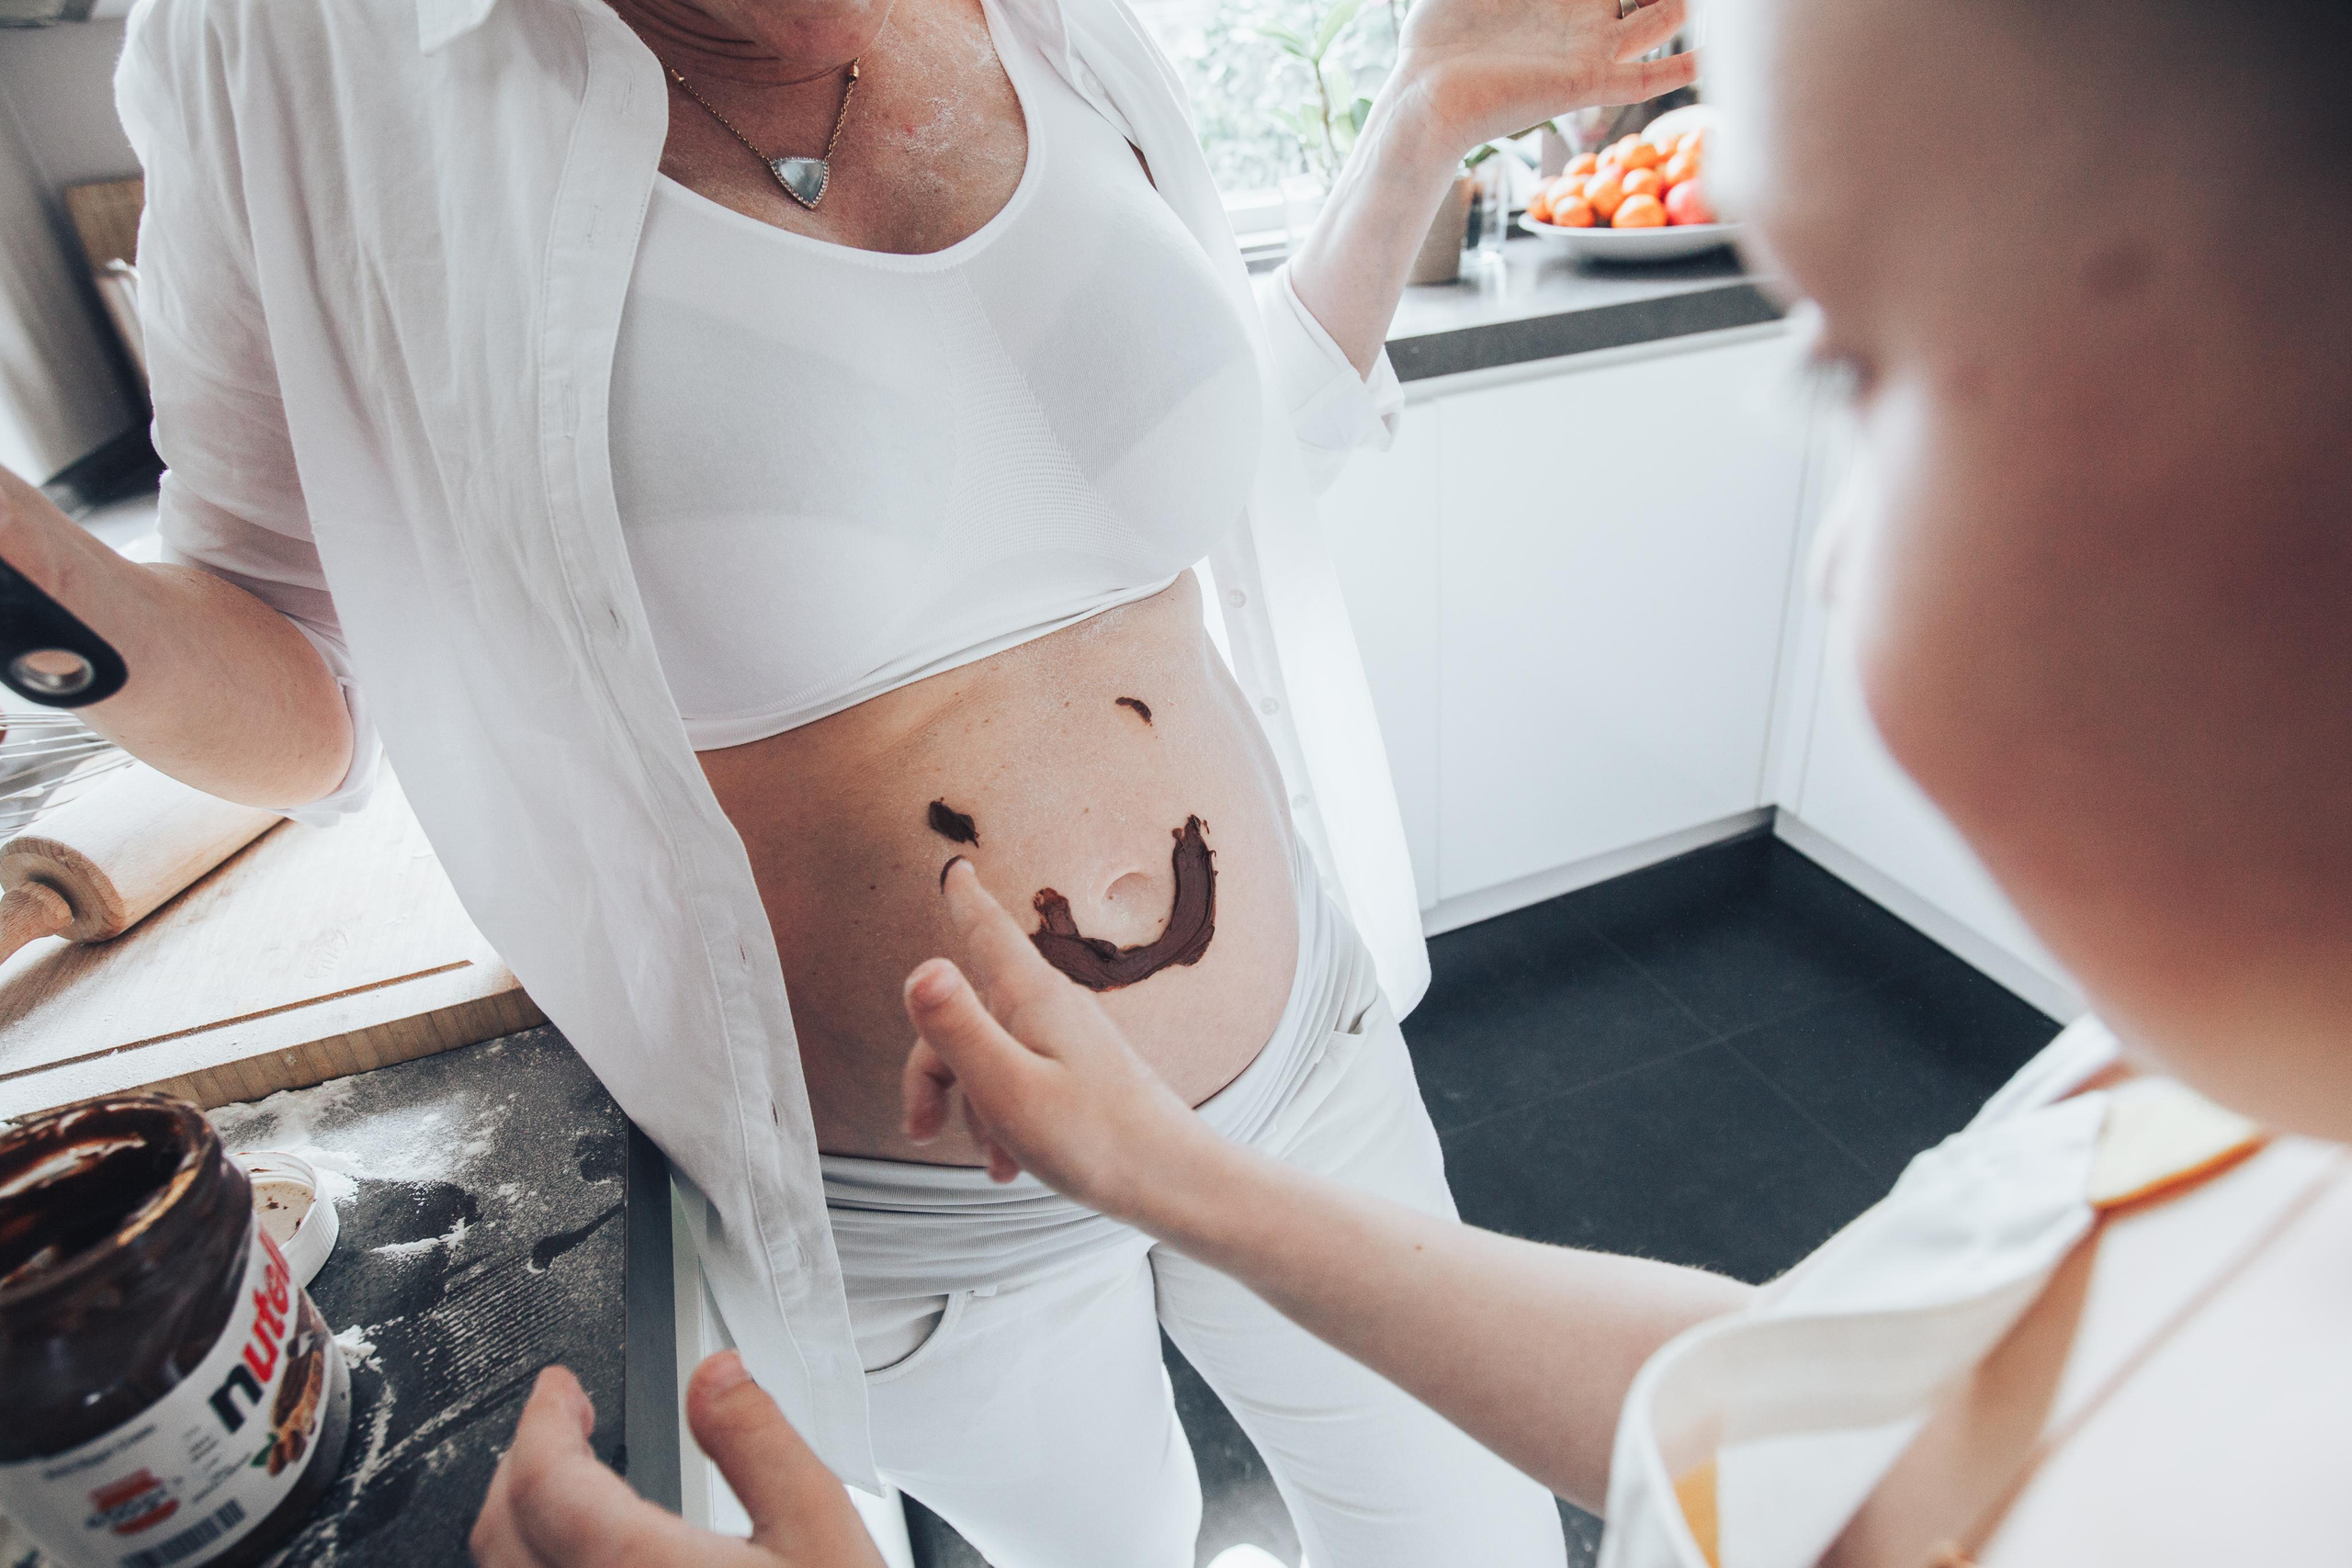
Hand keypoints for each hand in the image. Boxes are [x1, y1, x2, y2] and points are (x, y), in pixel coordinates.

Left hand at [470, 1353, 884, 1567]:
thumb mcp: (822, 1537)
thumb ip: (761, 1447)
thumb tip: (716, 1377)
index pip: (544, 1481)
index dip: (541, 1419)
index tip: (558, 1392)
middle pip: (502, 1536)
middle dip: (522, 1465)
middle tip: (560, 1427)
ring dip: (520, 1529)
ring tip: (566, 1494)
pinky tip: (582, 1566)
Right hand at [900, 858, 1224, 1221]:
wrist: (1174, 1183)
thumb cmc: (1095, 1139)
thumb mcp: (1008, 1087)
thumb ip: (959, 1029)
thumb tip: (922, 969)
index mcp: (1032, 997)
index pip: (988, 931)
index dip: (964, 900)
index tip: (954, 867)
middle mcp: (1049, 1008)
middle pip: (965, 1014)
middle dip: (933, 1071)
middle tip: (921, 1129)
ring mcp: (1065, 1042)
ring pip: (986, 1057)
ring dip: (971, 1108)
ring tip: (993, 1162)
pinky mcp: (1076, 1076)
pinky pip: (1016, 1083)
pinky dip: (1001, 1120)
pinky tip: (1010, 1165)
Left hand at [1391, 0, 1694, 162]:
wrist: (1424, 96)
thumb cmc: (1437, 38)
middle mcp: (1586, 15)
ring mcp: (1590, 48)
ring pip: (1664, 18)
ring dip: (1681, 4)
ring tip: (1717, 9)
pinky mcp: (1584, 83)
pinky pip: (1646, 79)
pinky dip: (1683, 70)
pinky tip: (1711, 59)